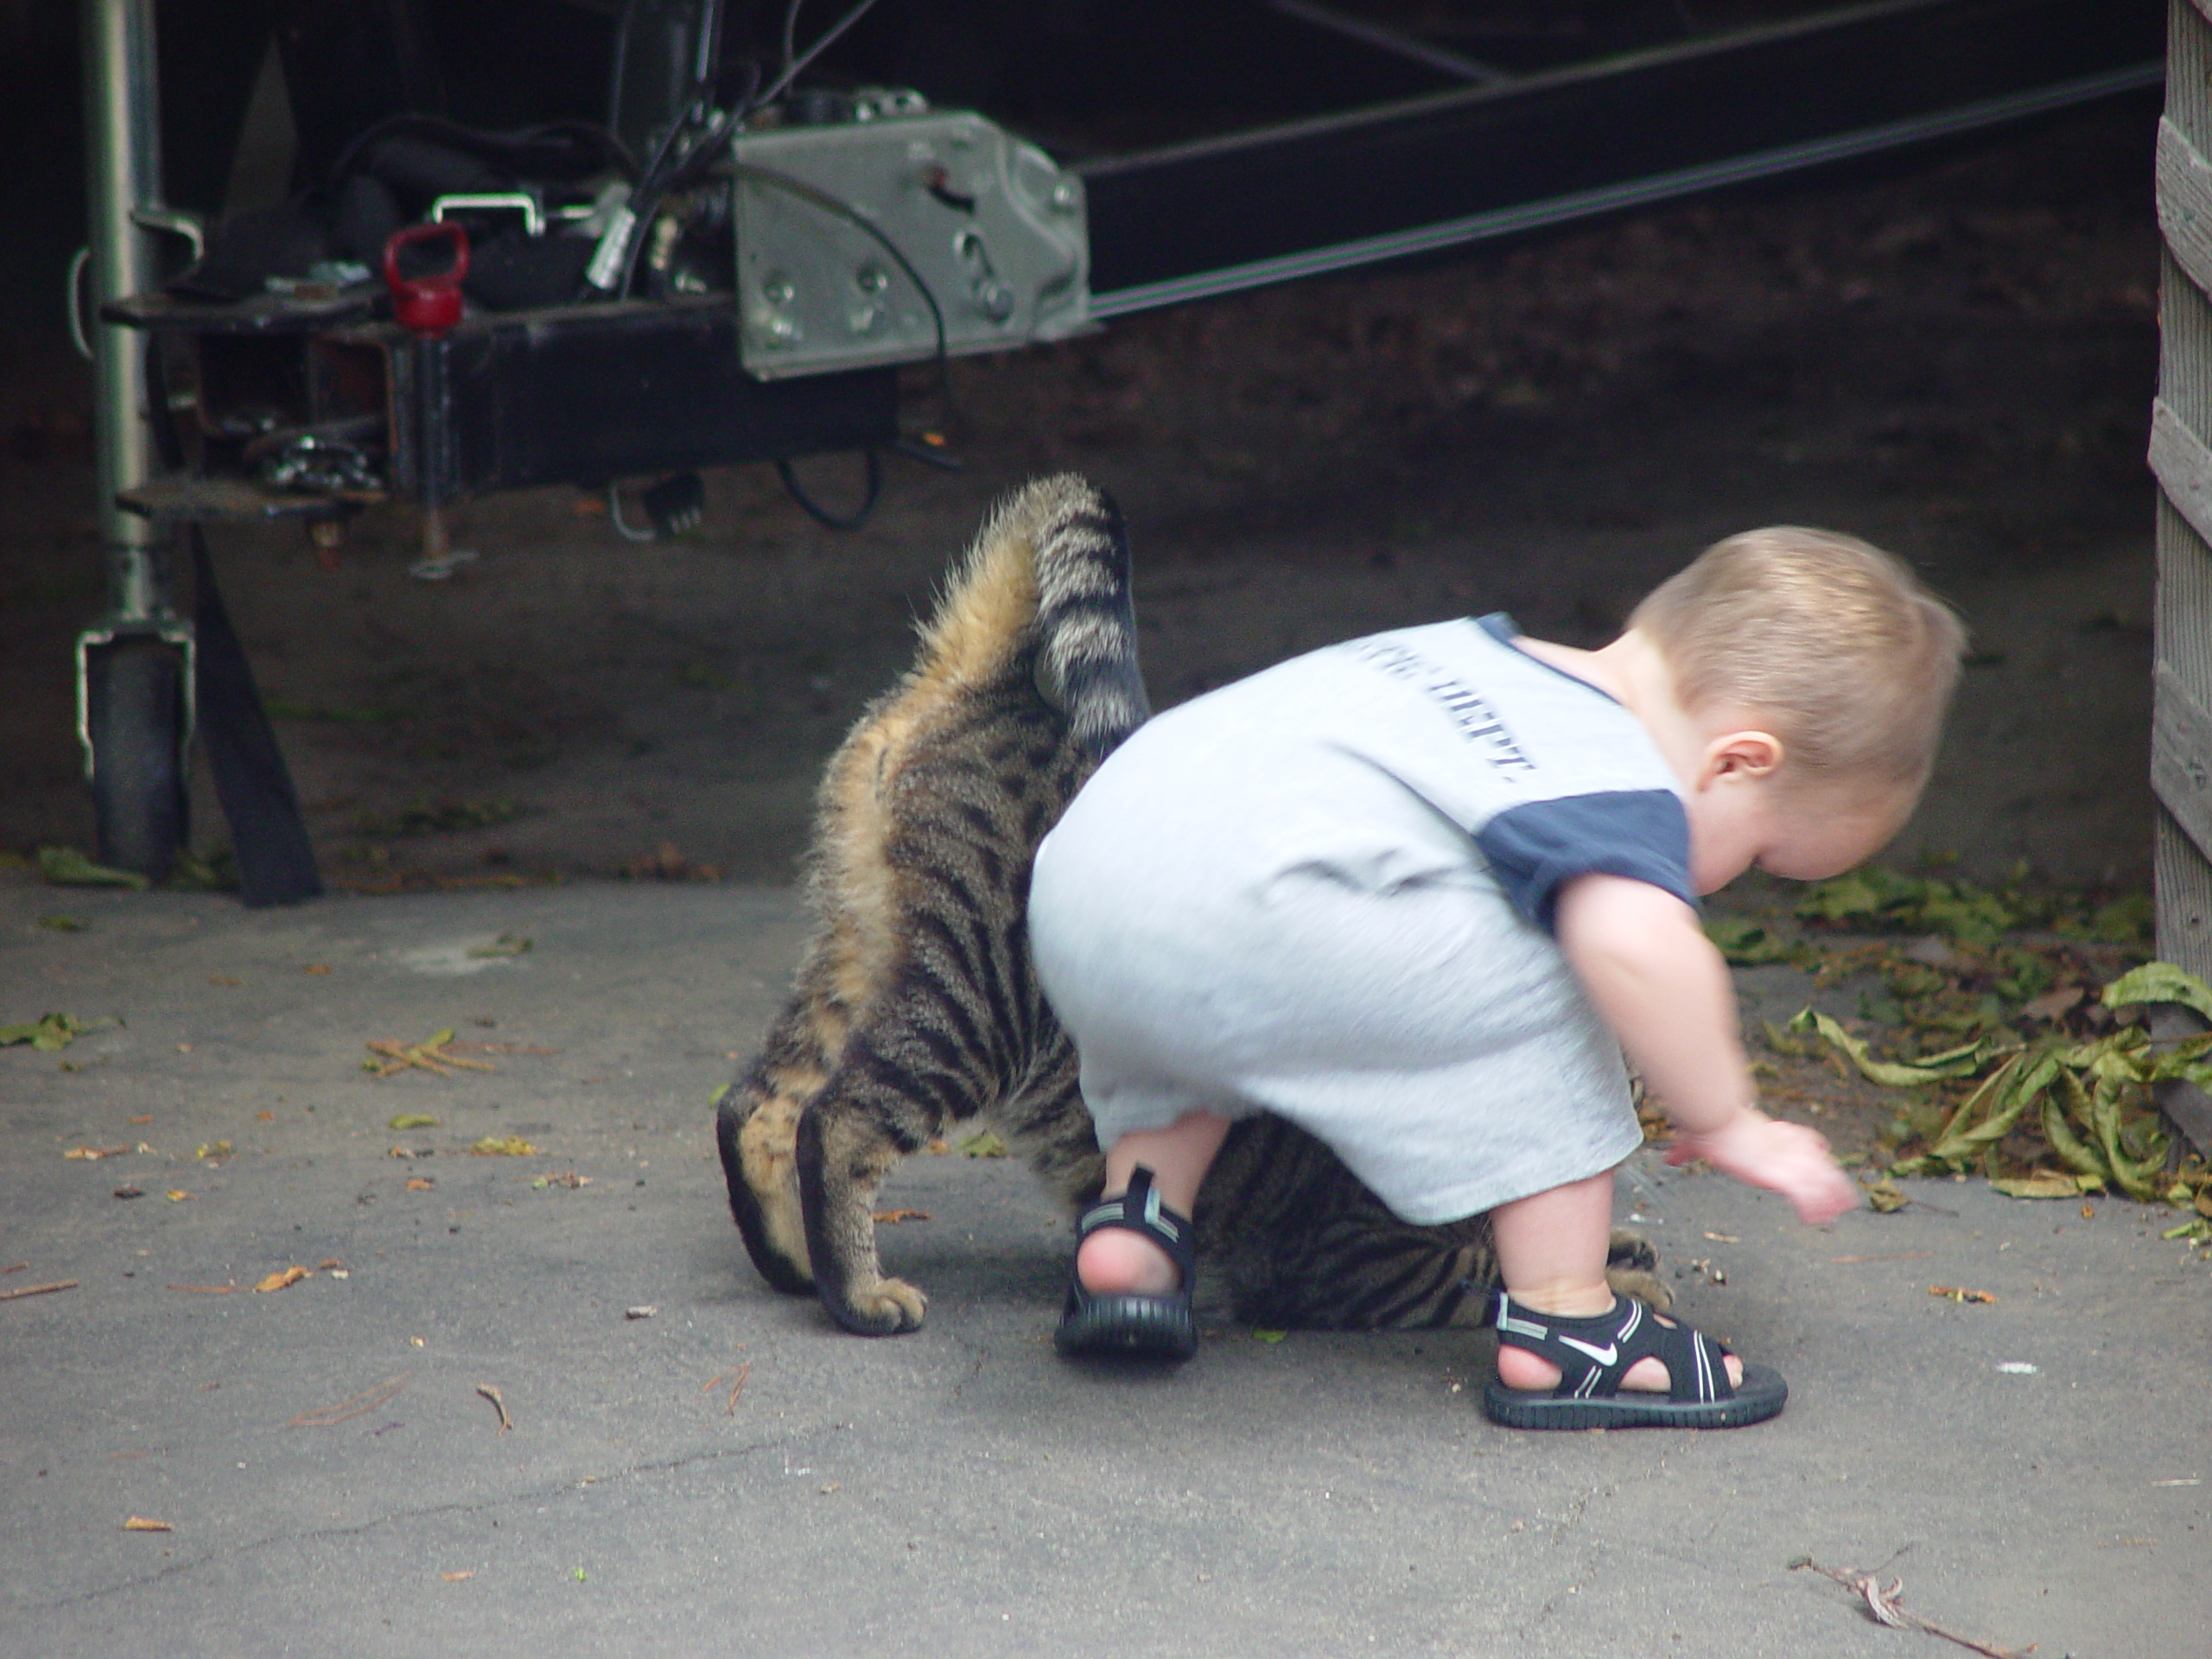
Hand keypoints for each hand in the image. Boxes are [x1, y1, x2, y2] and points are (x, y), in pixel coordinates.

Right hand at [1667, 1109, 1859, 1225]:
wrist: (1716, 1118)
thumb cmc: (1708, 1124)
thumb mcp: (1699, 1137)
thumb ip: (1686, 1149)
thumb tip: (1669, 1156)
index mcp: (1771, 1134)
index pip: (1802, 1138)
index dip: (1814, 1148)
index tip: (1821, 1151)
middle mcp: (1784, 1147)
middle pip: (1818, 1161)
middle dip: (1833, 1178)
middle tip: (1845, 1194)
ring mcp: (1785, 1161)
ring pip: (1820, 1180)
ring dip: (1833, 1195)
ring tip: (1845, 1207)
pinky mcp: (1780, 1175)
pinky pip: (1804, 1196)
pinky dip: (1813, 1208)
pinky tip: (1817, 1219)